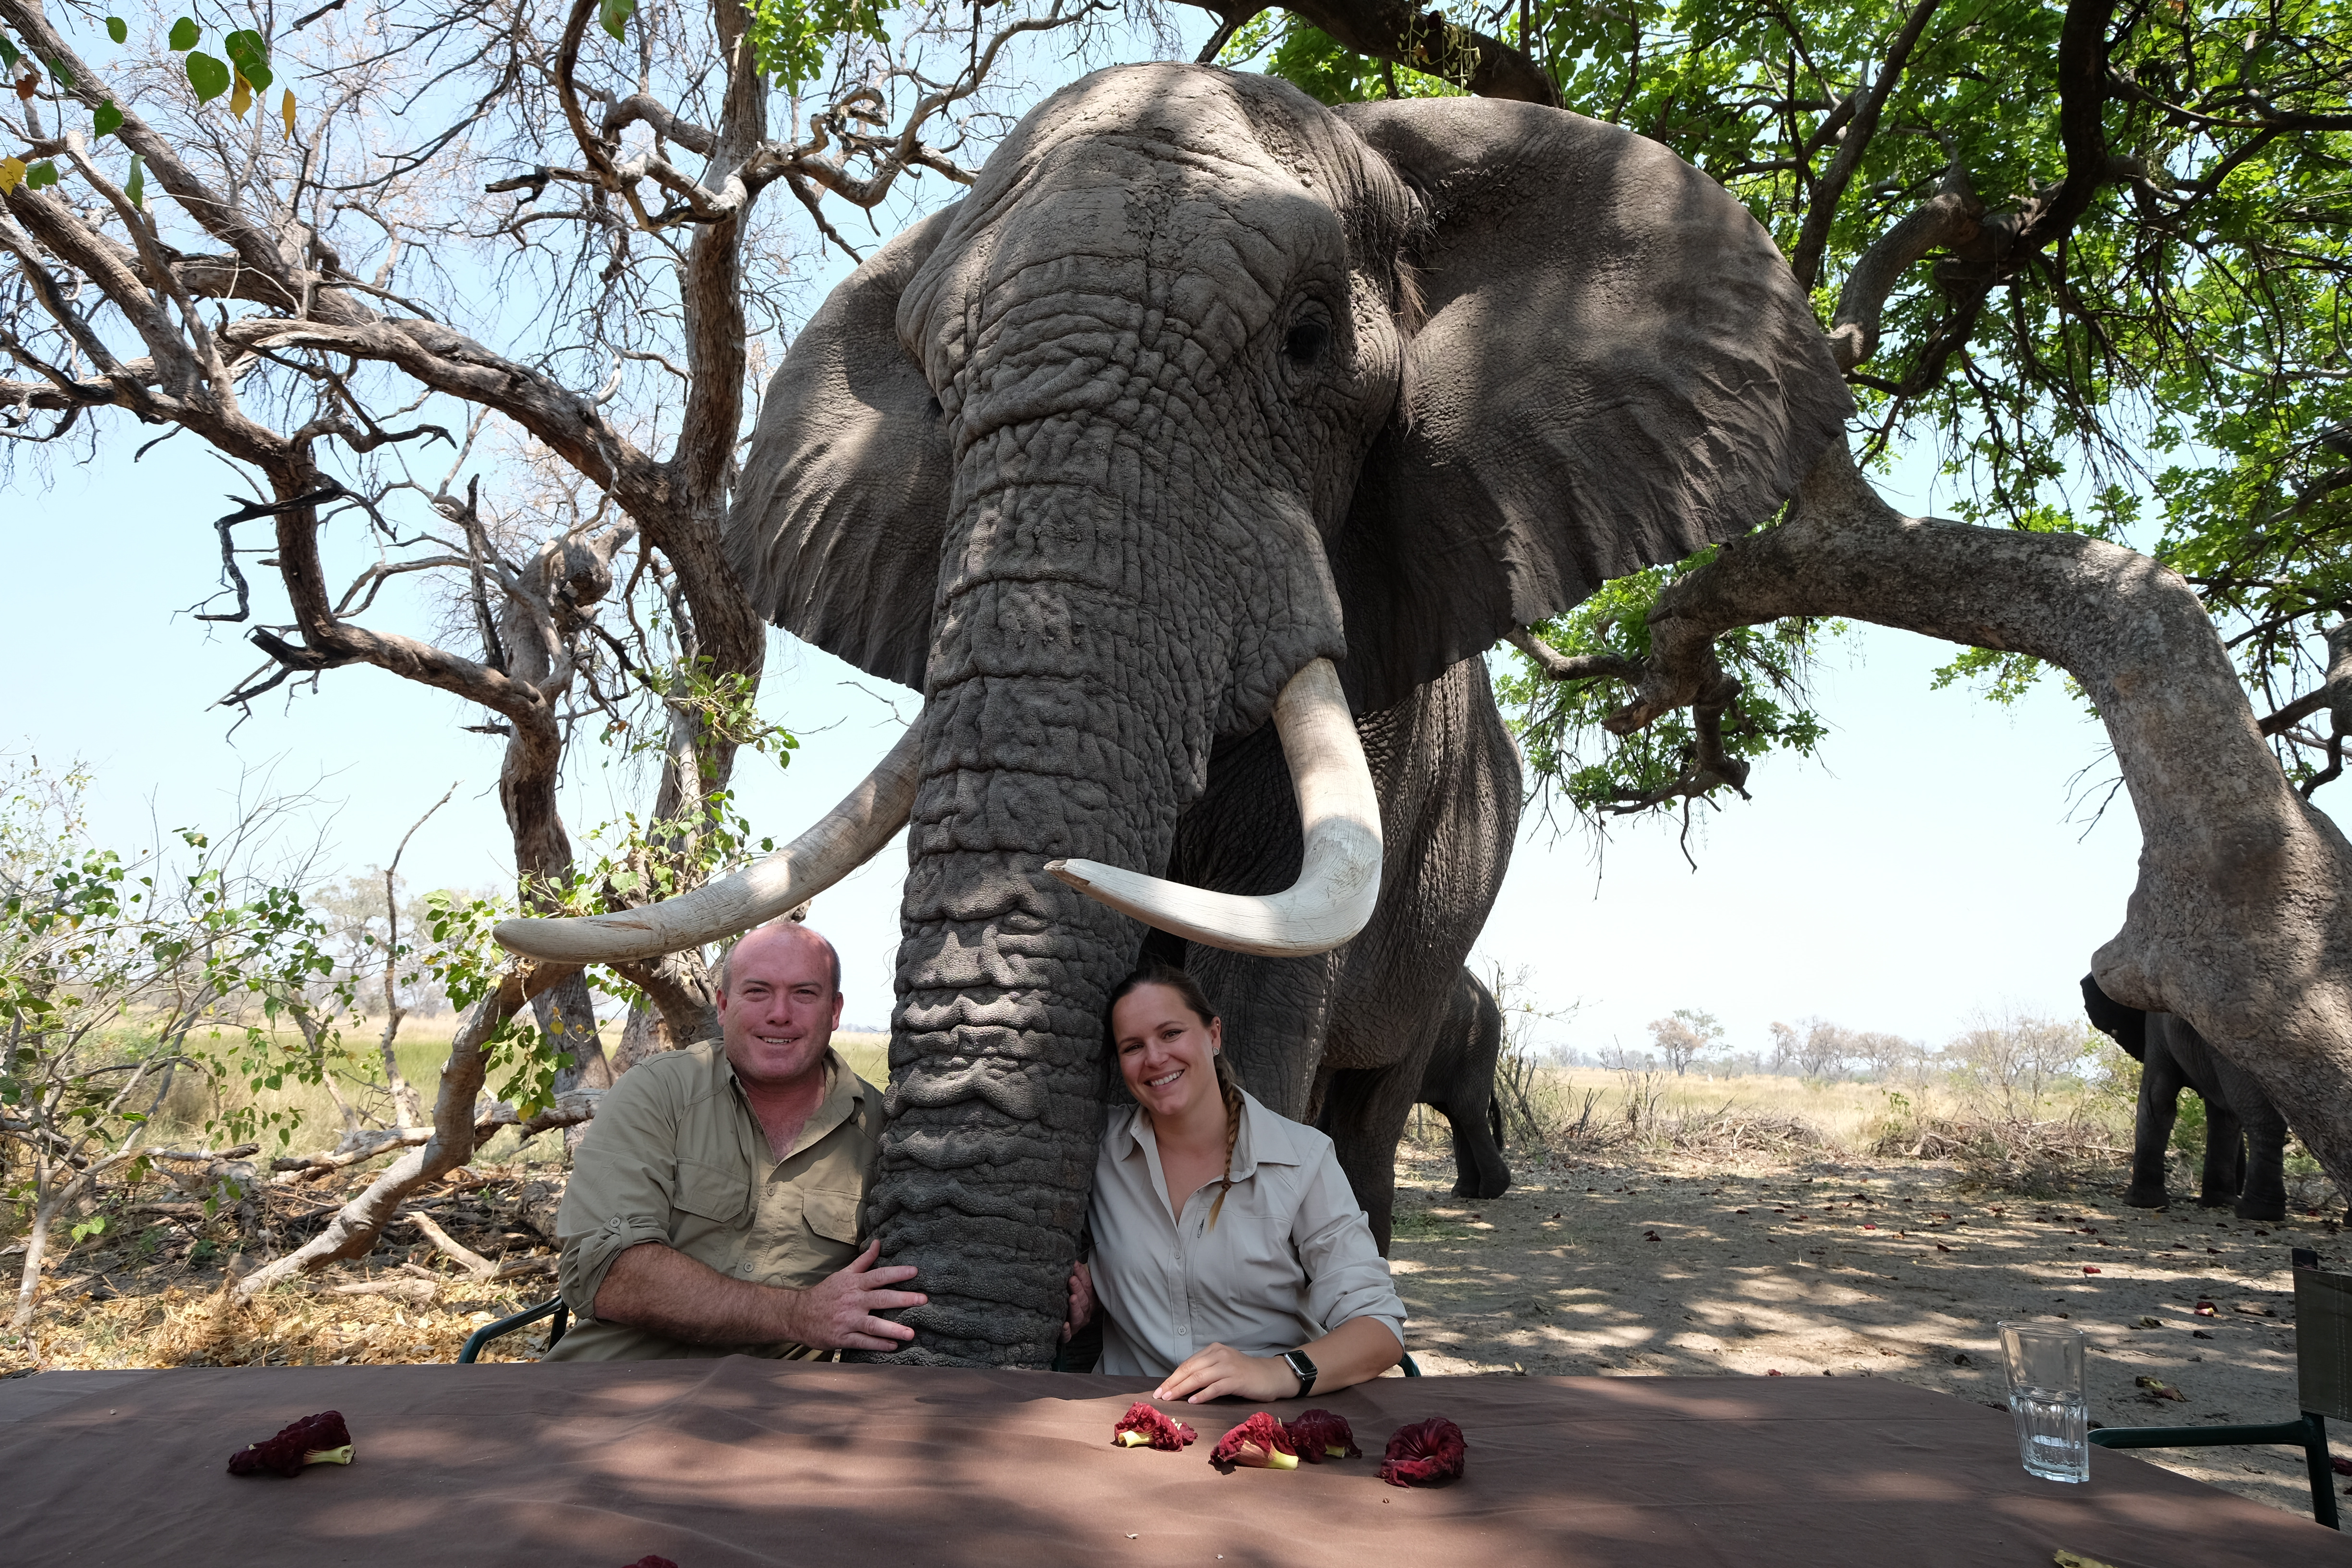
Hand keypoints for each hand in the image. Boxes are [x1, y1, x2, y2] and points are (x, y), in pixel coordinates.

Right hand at [791, 1240, 925, 1352]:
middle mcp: (853, 1301)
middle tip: (923, 1300)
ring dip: (893, 1329)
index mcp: (854, 1284)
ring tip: (911, 1333)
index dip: (897, 1273)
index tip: (915, 1271)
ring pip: (873, 1324)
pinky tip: (894, 1346)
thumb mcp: (843, 1274)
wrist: (798, 1315)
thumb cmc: (825, 1293)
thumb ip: (864, 1260)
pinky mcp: (842, 1338)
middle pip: (881, 1299)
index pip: (879, 1275)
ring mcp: (848, 1320)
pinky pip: (863, 1342)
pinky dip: (878, 1344)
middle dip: (903, 1299)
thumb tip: (879, 1242)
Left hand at [1063, 1259, 1093, 1342]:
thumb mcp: (1075, 1286)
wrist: (1065, 1321)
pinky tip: (1063, 1325)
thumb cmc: (1071, 1297)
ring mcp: (1077, 1323)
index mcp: (1090, 1299)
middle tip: (1072, 1280)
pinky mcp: (1068, 1334)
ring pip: (1079, 1317)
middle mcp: (1086, 1312)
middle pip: (1085, 1301)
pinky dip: (1066, 1331)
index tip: (1074, 1265)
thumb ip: (1076, 1276)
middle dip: (1079, 1289)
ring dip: (1075, 1307)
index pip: (1088, 1286)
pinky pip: (1068, 1335)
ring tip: (1071, 1299)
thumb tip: (1072, 1261)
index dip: (1082, 1276)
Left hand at [1154, 1342, 1297, 1403]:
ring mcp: (1228, 1366)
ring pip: (1199, 1377)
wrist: (1271, 1376)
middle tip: (1160, 1395)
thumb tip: (1180, 1385)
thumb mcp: (1222, 1367)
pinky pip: (1215, 1387)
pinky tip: (1193, 1401)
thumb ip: (1205, 1371)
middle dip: (1172, 1383)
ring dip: (1182, 1389)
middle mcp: (1219, 1355)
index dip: (1172, 1377)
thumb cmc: (1244, 1374)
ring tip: (1170, 1398)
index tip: (1160, 1389)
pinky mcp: (1237, 1379)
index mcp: (1213, 1350)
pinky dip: (1202, 1395)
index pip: (1187, 1363)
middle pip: (1190, 1369)